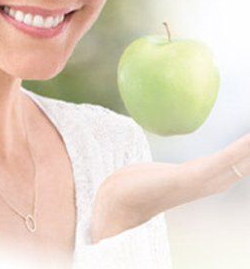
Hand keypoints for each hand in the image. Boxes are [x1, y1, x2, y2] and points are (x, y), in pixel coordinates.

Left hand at [90, 132, 249, 243]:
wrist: (116, 201)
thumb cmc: (134, 185)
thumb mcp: (157, 172)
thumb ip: (167, 168)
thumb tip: (157, 163)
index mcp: (206, 177)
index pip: (240, 161)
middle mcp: (210, 181)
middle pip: (247, 161)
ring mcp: (203, 181)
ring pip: (242, 160)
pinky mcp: (193, 178)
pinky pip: (224, 161)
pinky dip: (243, 150)